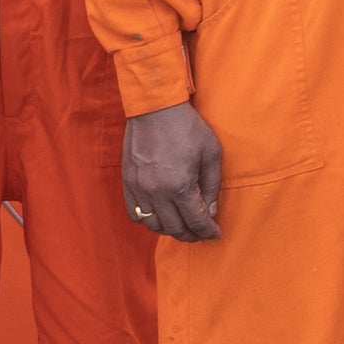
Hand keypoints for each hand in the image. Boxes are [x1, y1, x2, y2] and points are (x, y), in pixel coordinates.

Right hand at [125, 102, 226, 243]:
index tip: (215, 233)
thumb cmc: (187, 127)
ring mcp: (139, 188)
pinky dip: (148, 220)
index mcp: (180, 186)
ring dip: (170, 230)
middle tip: (201, 233)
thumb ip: (212, 186)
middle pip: (175, 228)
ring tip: (182, 225)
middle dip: (192, 235)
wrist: (155, 107)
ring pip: (153, 225)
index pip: (196, 221)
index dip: (208, 231)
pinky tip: (160, 216)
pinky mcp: (127, 182)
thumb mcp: (211, 153)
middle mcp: (157, 192)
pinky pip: (134, 213)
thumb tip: (210, 211)